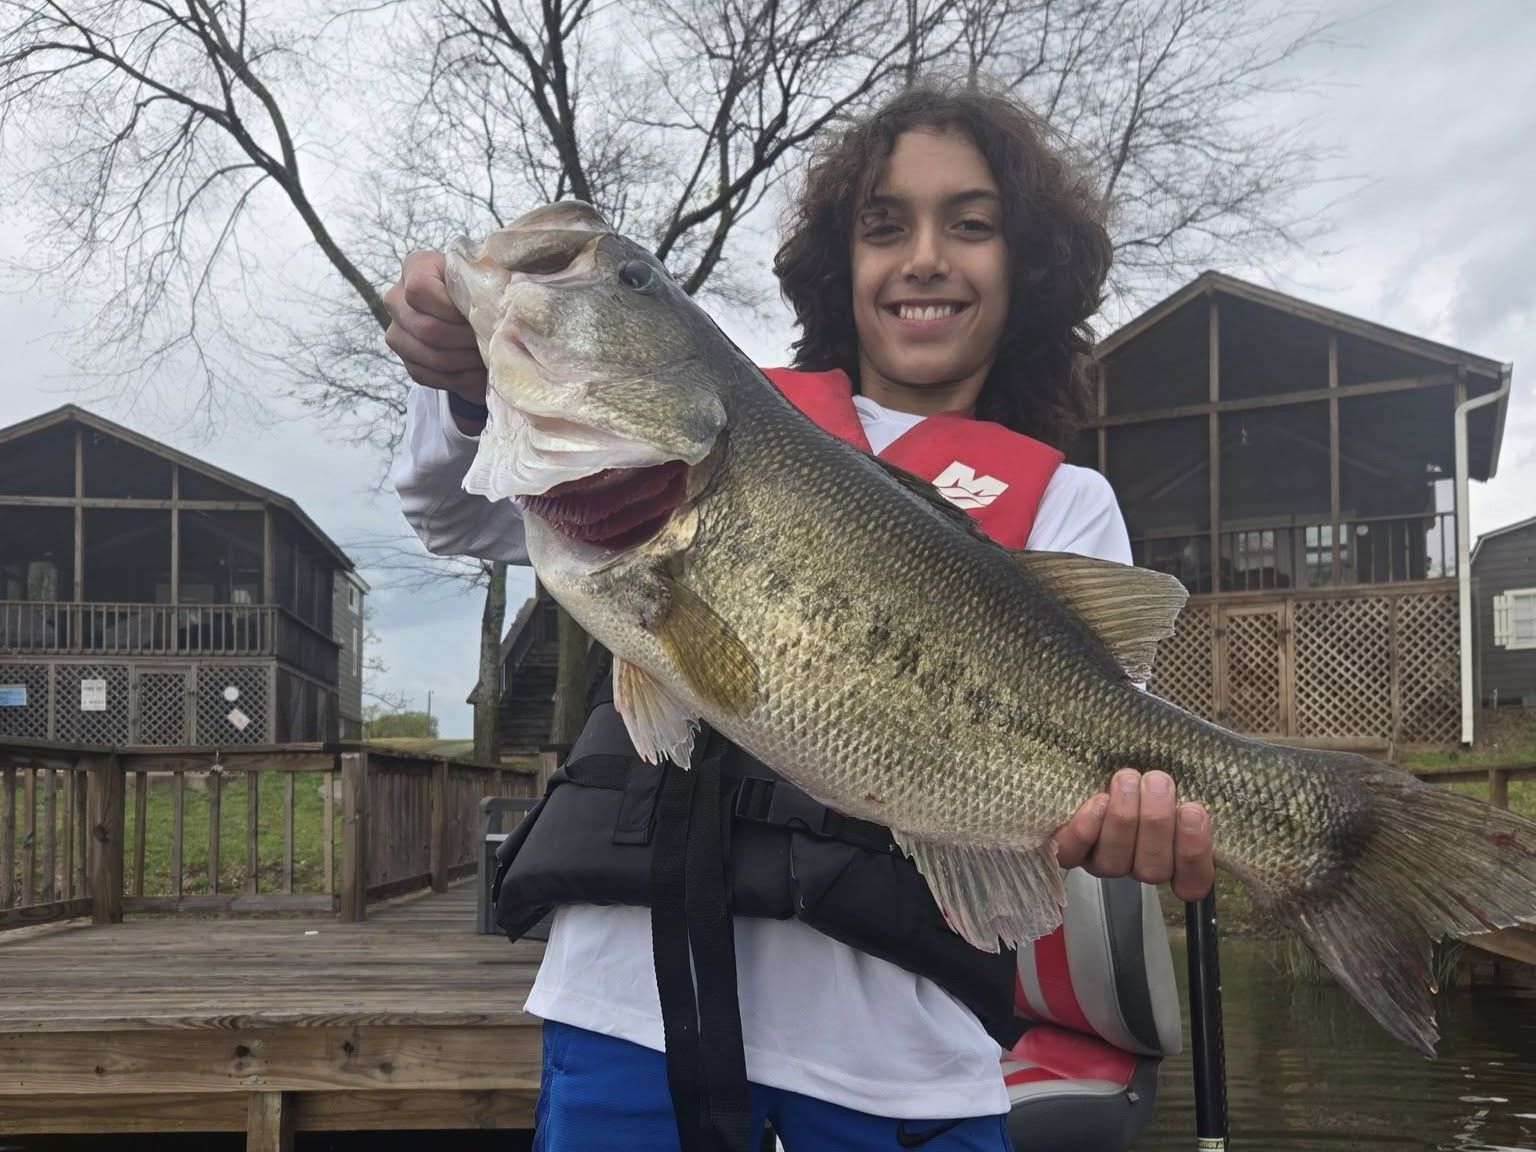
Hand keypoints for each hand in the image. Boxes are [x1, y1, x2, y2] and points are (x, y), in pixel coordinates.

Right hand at [383, 249, 487, 403]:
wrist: (467, 309)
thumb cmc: (478, 287)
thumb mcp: (481, 274)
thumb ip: (485, 279)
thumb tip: (498, 302)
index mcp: (415, 266)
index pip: (420, 290)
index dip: (451, 308)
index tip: (478, 314)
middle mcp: (396, 299)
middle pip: (427, 329)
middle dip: (465, 339)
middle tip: (491, 341)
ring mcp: (396, 332)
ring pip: (431, 356)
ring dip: (466, 360)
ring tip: (489, 357)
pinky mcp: (406, 361)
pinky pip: (430, 376)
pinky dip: (460, 378)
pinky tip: (479, 371)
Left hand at [1051, 769, 1213, 901]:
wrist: (1101, 762)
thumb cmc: (1150, 775)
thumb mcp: (1176, 780)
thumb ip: (1188, 792)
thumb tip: (1192, 786)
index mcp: (1176, 859)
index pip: (1194, 880)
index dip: (1194, 851)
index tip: (1194, 811)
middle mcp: (1141, 866)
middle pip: (1153, 868)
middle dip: (1157, 821)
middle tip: (1158, 781)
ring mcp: (1105, 862)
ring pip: (1115, 861)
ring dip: (1123, 818)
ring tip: (1127, 780)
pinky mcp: (1072, 850)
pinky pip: (1073, 853)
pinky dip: (1085, 829)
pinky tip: (1097, 802)